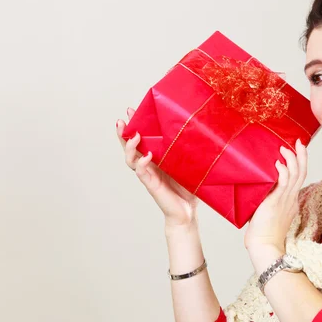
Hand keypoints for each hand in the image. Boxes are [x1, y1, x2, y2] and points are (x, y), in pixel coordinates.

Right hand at [116, 107, 198, 227]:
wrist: (187, 212)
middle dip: (124, 133)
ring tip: (134, 135)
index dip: (135, 125)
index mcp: (157, 158)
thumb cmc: (188, 188)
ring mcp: (148, 175)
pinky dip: (142, 163)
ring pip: (131, 159)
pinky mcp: (151, 185)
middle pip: (130, 146)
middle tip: (122, 120)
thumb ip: (188, 151)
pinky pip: (141, 172)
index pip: (142, 138)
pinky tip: (147, 156)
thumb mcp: (189, 164)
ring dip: (130, 146)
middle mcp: (149, 165)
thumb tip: (200, 130)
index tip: (132, 110)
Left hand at [244, 138, 307, 251]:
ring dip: (291, 159)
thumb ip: (265, 199)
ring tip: (285, 148)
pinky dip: (282, 171)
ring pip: (295, 174)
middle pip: (302, 172)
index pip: (300, 177)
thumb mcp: (267, 211)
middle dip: (302, 155)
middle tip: (299, 143)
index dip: (300, 163)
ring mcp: (285, 200)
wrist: (264, 246)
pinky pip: (283, 183)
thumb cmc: (263, 233)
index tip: (298, 150)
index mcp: (291, 200)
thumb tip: (256, 189)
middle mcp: (291, 198)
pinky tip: (277, 163)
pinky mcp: (276, 202)